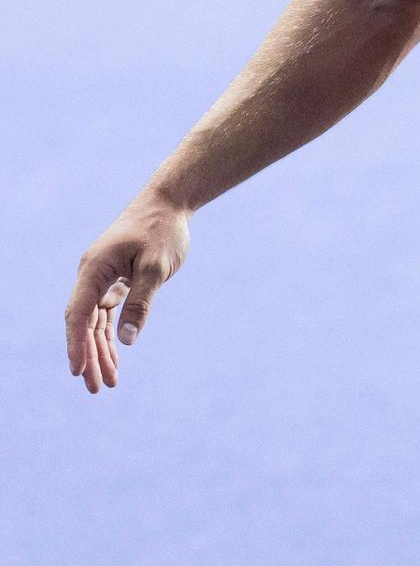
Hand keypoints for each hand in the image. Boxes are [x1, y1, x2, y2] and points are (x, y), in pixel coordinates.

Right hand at [65, 195, 190, 392]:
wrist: (170, 202)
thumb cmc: (162, 230)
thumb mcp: (155, 267)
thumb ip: (141, 302)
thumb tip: (128, 341)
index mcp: (94, 269)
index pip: (78, 313)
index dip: (76, 344)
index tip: (78, 371)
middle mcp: (92, 274)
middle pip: (83, 323)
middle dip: (88, 356)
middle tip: (97, 388)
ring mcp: (103, 277)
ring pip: (95, 321)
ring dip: (100, 350)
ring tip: (108, 382)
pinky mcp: (116, 279)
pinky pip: (107, 313)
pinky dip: (112, 333)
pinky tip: (117, 355)